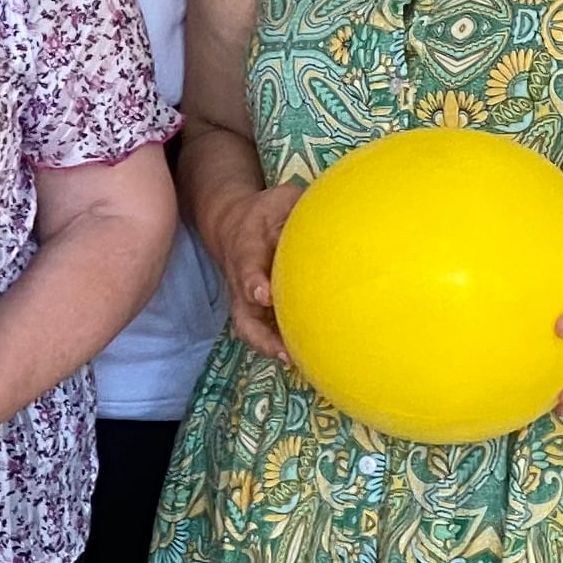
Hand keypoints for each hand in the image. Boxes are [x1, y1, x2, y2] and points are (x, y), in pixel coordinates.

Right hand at [206, 180, 304, 359]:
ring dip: (270, 349)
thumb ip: (299, 209)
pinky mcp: (256, 310)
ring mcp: (246, 300)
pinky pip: (263, 332)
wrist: (231, 225)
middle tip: (284, 351)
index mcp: (246, 249)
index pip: (247, 266)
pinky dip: (280, 346)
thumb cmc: (264, 213)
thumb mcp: (280, 200)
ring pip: (251, 331)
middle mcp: (241, 281)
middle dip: (261, 336)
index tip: (263, 295)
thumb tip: (330, 221)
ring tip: (297, 362)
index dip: (253, 281)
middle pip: (243, 316)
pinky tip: (308, 357)